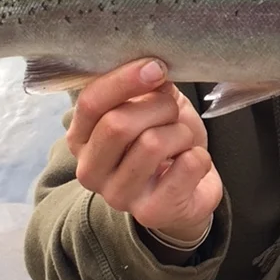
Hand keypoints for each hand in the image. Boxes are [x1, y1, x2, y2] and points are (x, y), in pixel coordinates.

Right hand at [66, 60, 223, 247]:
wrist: (187, 190)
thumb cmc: (163, 141)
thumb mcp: (148, 107)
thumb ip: (143, 88)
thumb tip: (152, 70)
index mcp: (80, 139)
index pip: (90, 103)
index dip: (125, 80)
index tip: (156, 67)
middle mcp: (90, 171)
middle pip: (118, 124)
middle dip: (159, 107)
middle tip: (173, 111)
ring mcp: (117, 196)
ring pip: (153, 143)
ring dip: (181, 132)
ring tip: (182, 140)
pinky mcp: (151, 213)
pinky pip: (186, 165)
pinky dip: (199, 155)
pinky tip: (191, 163)